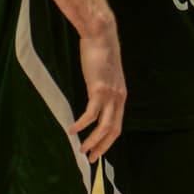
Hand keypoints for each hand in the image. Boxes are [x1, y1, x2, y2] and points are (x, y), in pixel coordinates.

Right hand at [71, 26, 125, 161]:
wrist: (101, 34)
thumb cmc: (100, 51)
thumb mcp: (105, 73)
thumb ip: (102, 86)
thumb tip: (94, 95)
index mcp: (120, 95)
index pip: (117, 125)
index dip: (108, 141)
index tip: (98, 150)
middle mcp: (118, 98)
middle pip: (113, 130)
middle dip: (102, 147)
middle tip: (91, 158)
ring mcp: (110, 94)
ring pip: (104, 126)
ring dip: (93, 141)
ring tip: (82, 150)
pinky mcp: (99, 89)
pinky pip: (91, 114)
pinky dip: (82, 125)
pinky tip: (73, 130)